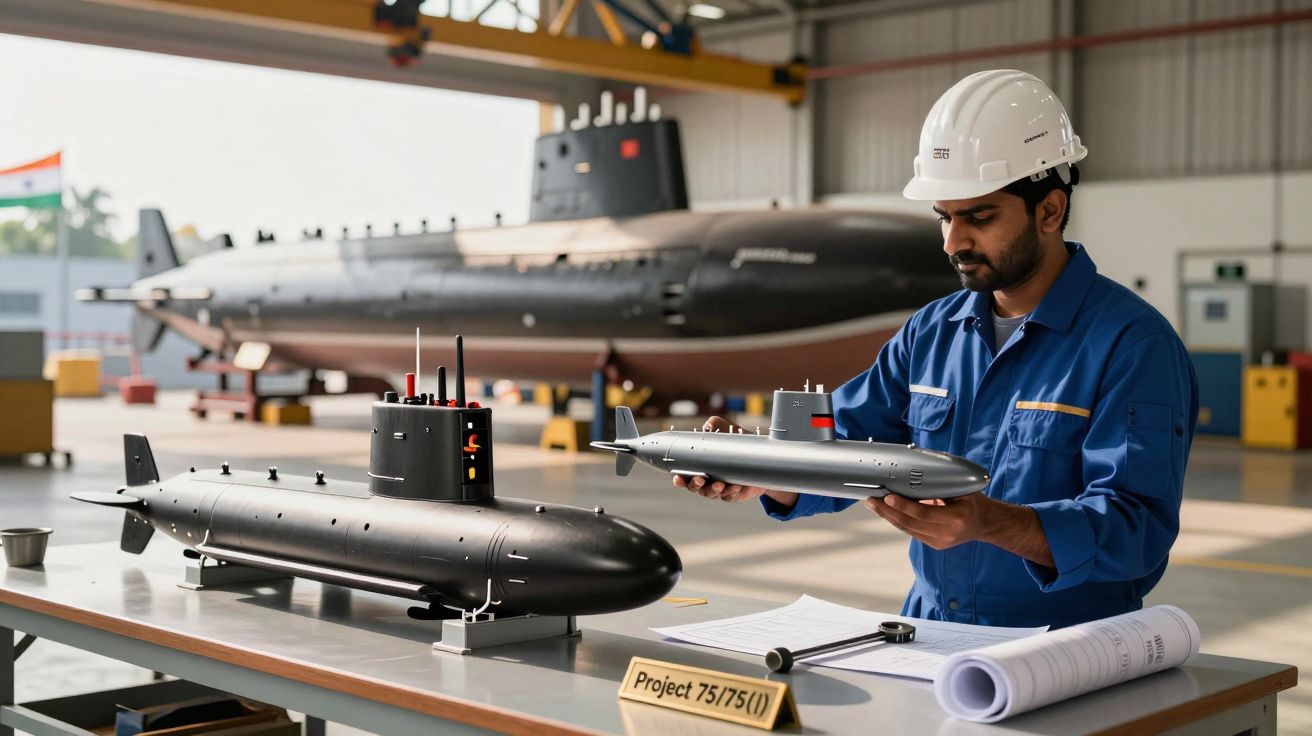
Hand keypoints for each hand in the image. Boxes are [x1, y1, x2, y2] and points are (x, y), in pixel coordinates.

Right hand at [672, 416, 769, 502]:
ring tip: (720, 484)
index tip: (678, 478)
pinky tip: (736, 487)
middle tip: (700, 479)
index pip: (684, 476)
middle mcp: (707, 480)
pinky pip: (730, 496)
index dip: (679, 479)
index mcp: (699, 466)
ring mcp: (720, 488)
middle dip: (696, 485)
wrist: (761, 456)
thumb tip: (707, 426)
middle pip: (696, 488)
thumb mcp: (727, 430)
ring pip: (712, 494)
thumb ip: (715, 424)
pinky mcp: (735, 493)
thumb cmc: (737, 442)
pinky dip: (732, 493)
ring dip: (714, 490)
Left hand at [864, 493, 1054, 566]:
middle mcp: (947, 533)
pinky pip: (911, 531)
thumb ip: (941, 484)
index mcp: (957, 518)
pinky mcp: (934, 544)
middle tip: (872, 500)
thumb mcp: (962, 489)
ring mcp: (940, 541)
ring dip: (888, 516)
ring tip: (874, 504)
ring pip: (907, 529)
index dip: (903, 506)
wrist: (985, 523)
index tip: (888, 496)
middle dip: (888, 511)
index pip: (923, 513)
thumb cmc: (972, 501)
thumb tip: (914, 470)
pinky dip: (898, 520)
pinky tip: (887, 511)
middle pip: (910, 523)